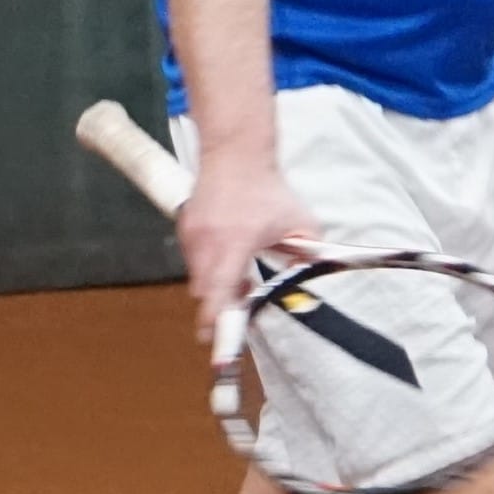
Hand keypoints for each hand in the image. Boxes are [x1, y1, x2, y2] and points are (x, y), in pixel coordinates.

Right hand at [177, 156, 321, 342]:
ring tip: (240, 274)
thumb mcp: (298, 222)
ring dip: (216, 286)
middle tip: (243, 305)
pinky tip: (228, 254)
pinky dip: (209, 268)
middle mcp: (207, 242)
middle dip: (220, 308)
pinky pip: (194, 262)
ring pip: (198, 279)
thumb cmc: (266, 188)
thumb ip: (306, 255)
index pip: (220, 291)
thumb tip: (308, 282)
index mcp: (234, 243)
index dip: (217, 319)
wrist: (235, 154)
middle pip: (205, 294)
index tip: (214, 340)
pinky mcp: (185, 229)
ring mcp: (192, 236)